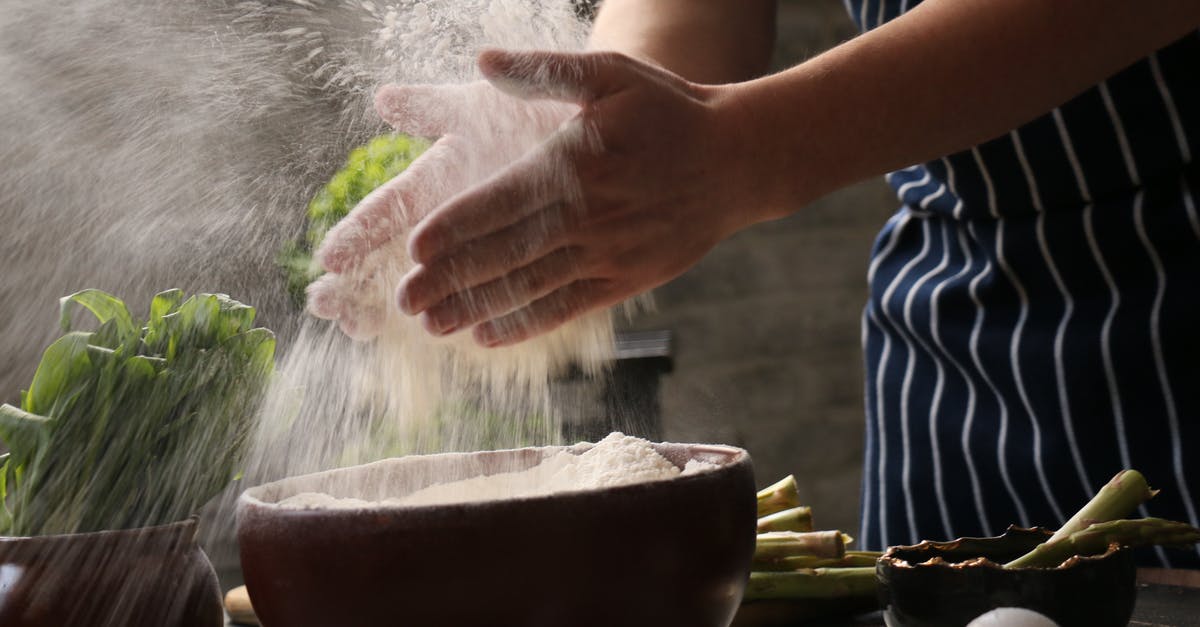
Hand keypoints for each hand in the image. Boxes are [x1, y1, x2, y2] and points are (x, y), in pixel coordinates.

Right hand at [306, 79, 577, 339]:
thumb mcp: (487, 105)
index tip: (329, 259)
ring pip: (443, 281)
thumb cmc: (540, 109)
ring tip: (367, 331)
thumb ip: (438, 106)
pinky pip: (501, 289)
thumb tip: (384, 99)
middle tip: (329, 308)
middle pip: (398, 256)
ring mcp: (489, 239)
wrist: (604, 124)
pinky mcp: (528, 254)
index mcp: (442, 177)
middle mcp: (457, 215)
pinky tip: (461, 333)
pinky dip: (482, 311)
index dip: (359, 232)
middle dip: (360, 279)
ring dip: (410, 303)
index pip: (389, 209)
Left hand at [397, 49, 767, 346]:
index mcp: (575, 165)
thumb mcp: (611, 74)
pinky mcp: (625, 280)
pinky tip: (488, 335)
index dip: (454, 227)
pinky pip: (566, 306)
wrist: (738, 161)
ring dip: (476, 307)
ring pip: (529, 287)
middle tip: (403, 299)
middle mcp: (587, 216)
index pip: (500, 201)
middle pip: (505, 252)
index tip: (412, 249)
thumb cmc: (669, 112)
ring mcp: (607, 254)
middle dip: (450, 278)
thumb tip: (482, 62)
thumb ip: (544, 71)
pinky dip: (526, 323)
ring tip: (431, 324)